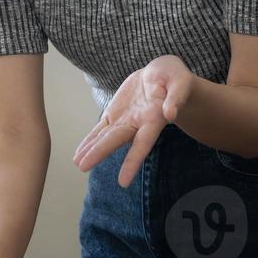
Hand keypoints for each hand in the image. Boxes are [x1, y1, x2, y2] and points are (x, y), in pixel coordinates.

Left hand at [73, 55, 194, 186]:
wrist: (162, 75)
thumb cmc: (175, 78)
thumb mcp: (180, 81)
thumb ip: (176, 97)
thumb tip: (170, 113)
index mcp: (154, 119)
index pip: (142, 144)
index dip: (132, 162)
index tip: (123, 182)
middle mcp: (138, 124)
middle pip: (117, 140)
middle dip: (99, 153)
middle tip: (82, 167)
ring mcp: (125, 119)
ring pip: (106, 136)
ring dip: (91, 150)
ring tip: (77, 163)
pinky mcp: (116, 113)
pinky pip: (101, 128)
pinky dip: (90, 139)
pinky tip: (80, 151)